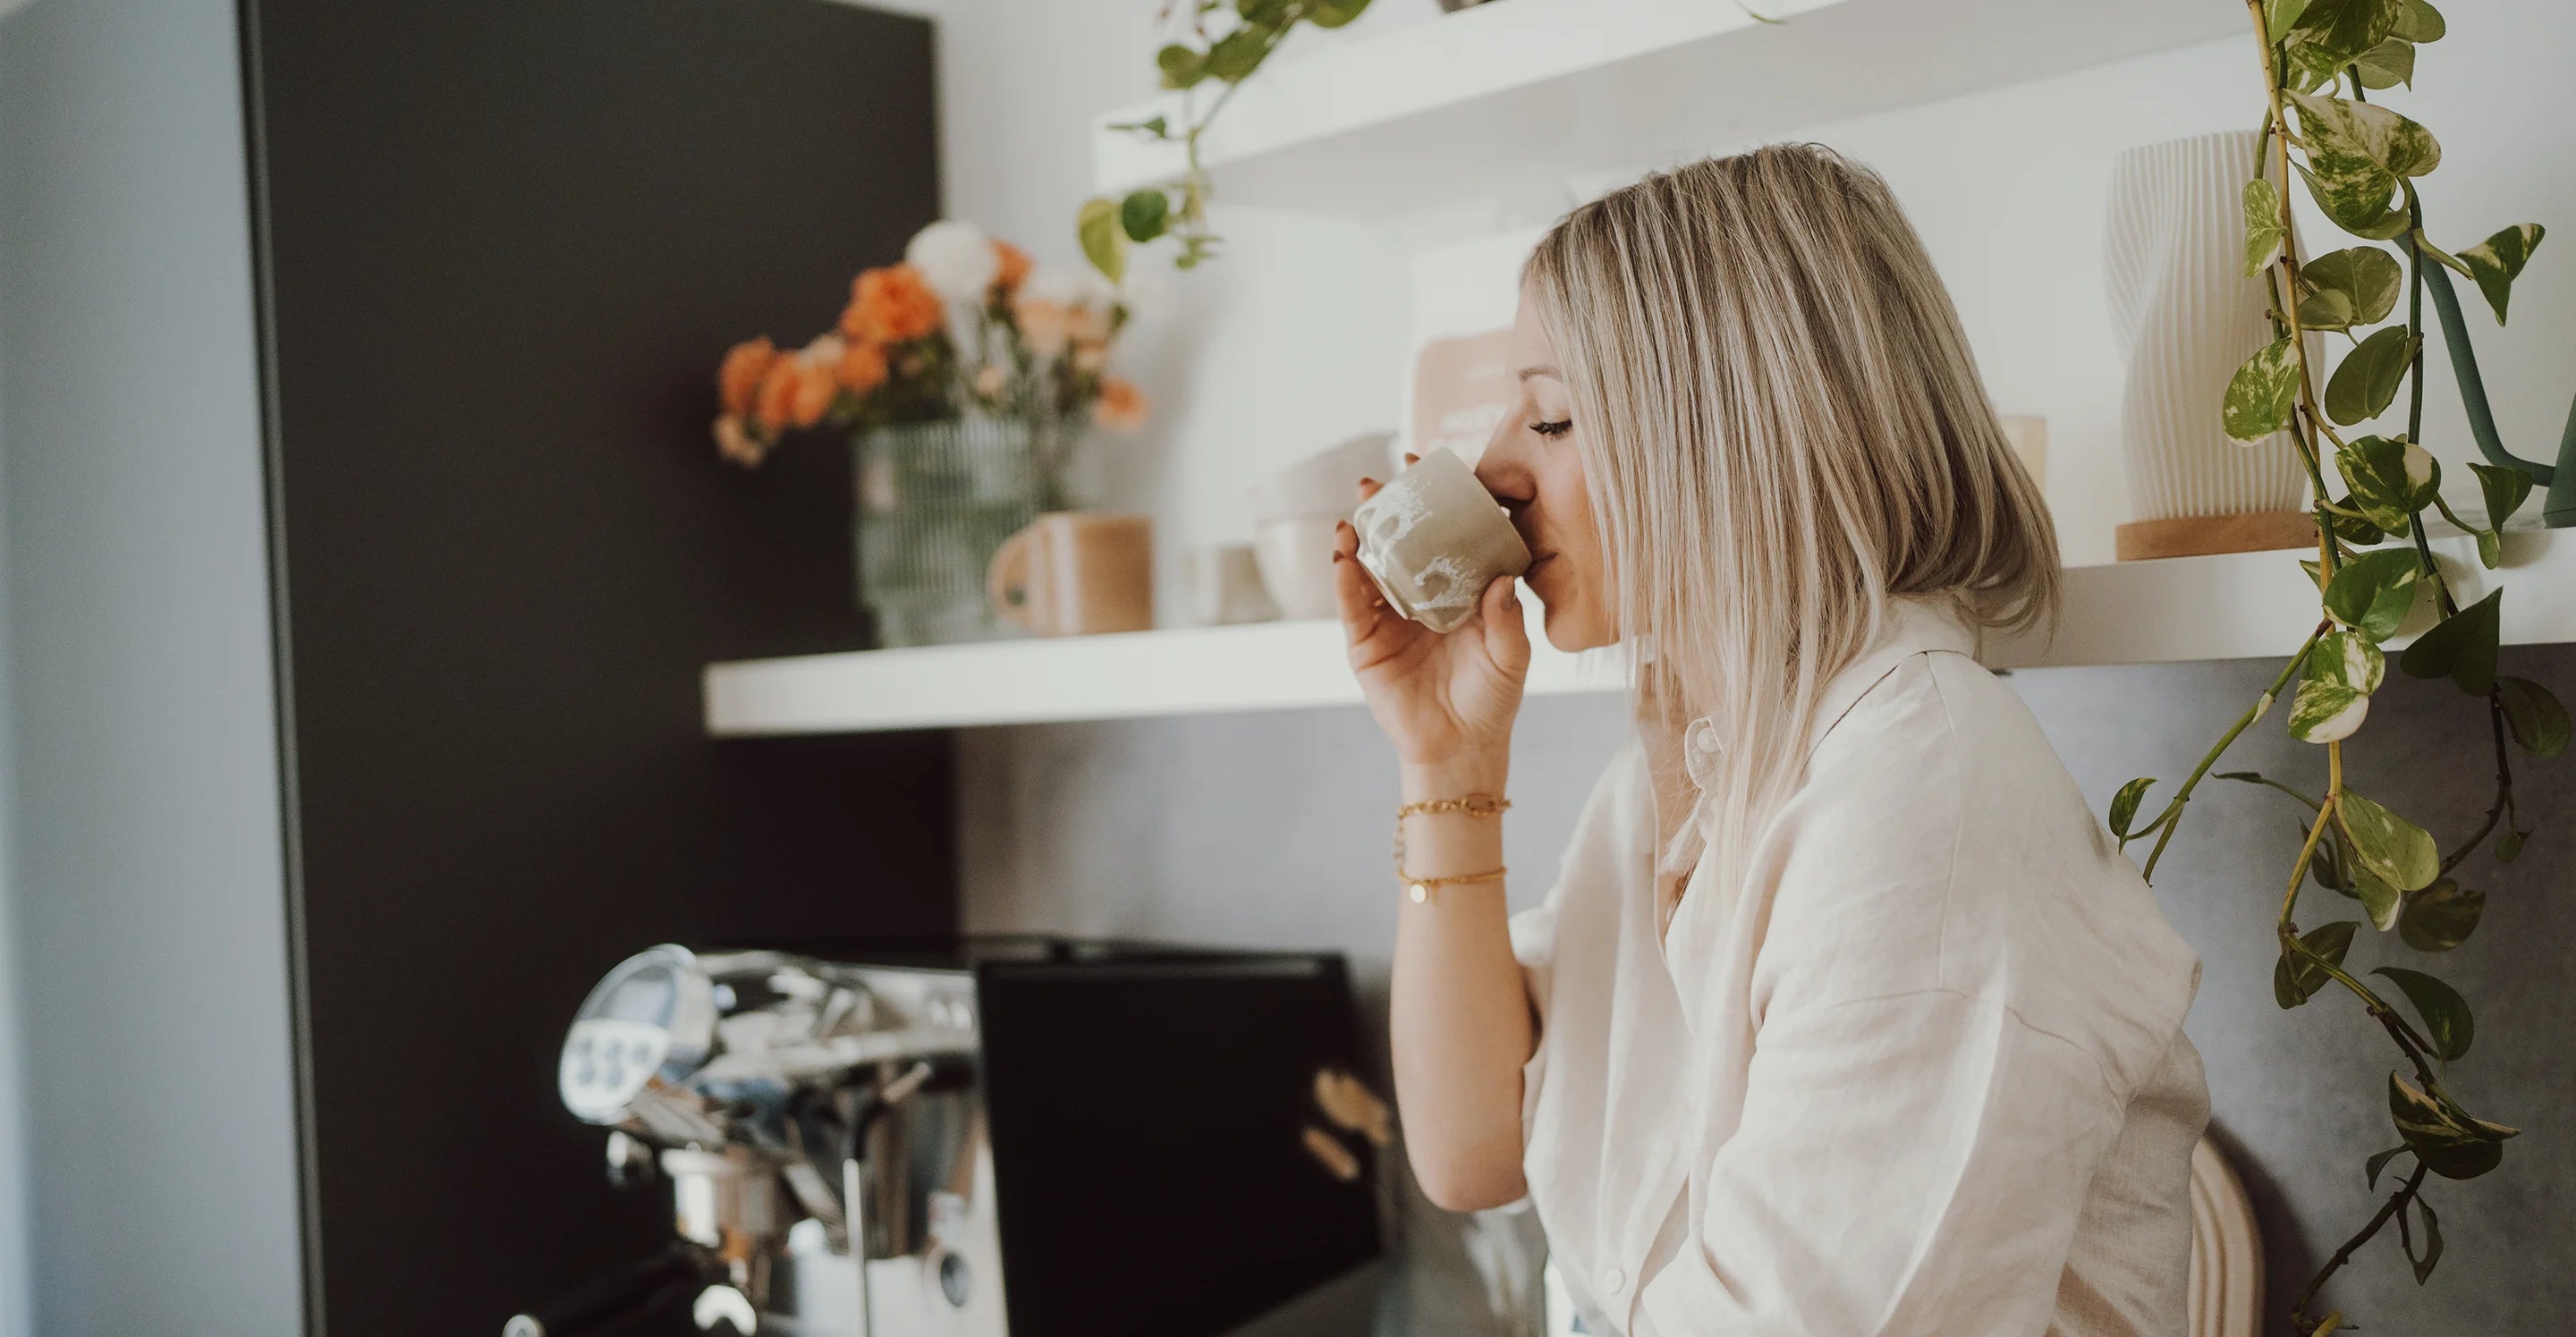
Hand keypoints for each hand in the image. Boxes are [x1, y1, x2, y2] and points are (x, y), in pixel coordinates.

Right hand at [1334, 464, 1529, 787]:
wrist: (1461, 748)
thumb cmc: (1492, 698)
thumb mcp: (1511, 657)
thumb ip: (1507, 619)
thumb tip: (1500, 579)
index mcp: (1457, 589)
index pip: (1443, 536)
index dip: (1435, 502)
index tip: (1430, 467)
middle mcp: (1419, 595)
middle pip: (1398, 542)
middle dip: (1385, 509)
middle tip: (1378, 480)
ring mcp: (1388, 616)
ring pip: (1368, 566)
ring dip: (1358, 536)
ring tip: (1354, 513)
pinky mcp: (1365, 643)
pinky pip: (1351, 605)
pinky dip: (1344, 580)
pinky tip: (1343, 557)